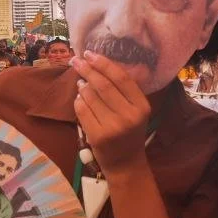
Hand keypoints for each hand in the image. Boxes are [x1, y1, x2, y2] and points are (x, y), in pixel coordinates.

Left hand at [71, 51, 150, 175]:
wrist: (125, 164)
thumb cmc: (129, 133)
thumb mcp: (136, 112)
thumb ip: (124, 91)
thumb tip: (98, 64)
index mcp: (142, 106)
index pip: (121, 78)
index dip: (104, 63)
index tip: (90, 53)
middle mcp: (129, 116)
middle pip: (103, 85)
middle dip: (87, 69)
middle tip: (76, 60)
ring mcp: (113, 127)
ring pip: (90, 96)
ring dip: (81, 85)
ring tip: (80, 81)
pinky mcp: (97, 136)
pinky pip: (82, 110)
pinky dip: (78, 101)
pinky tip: (80, 98)